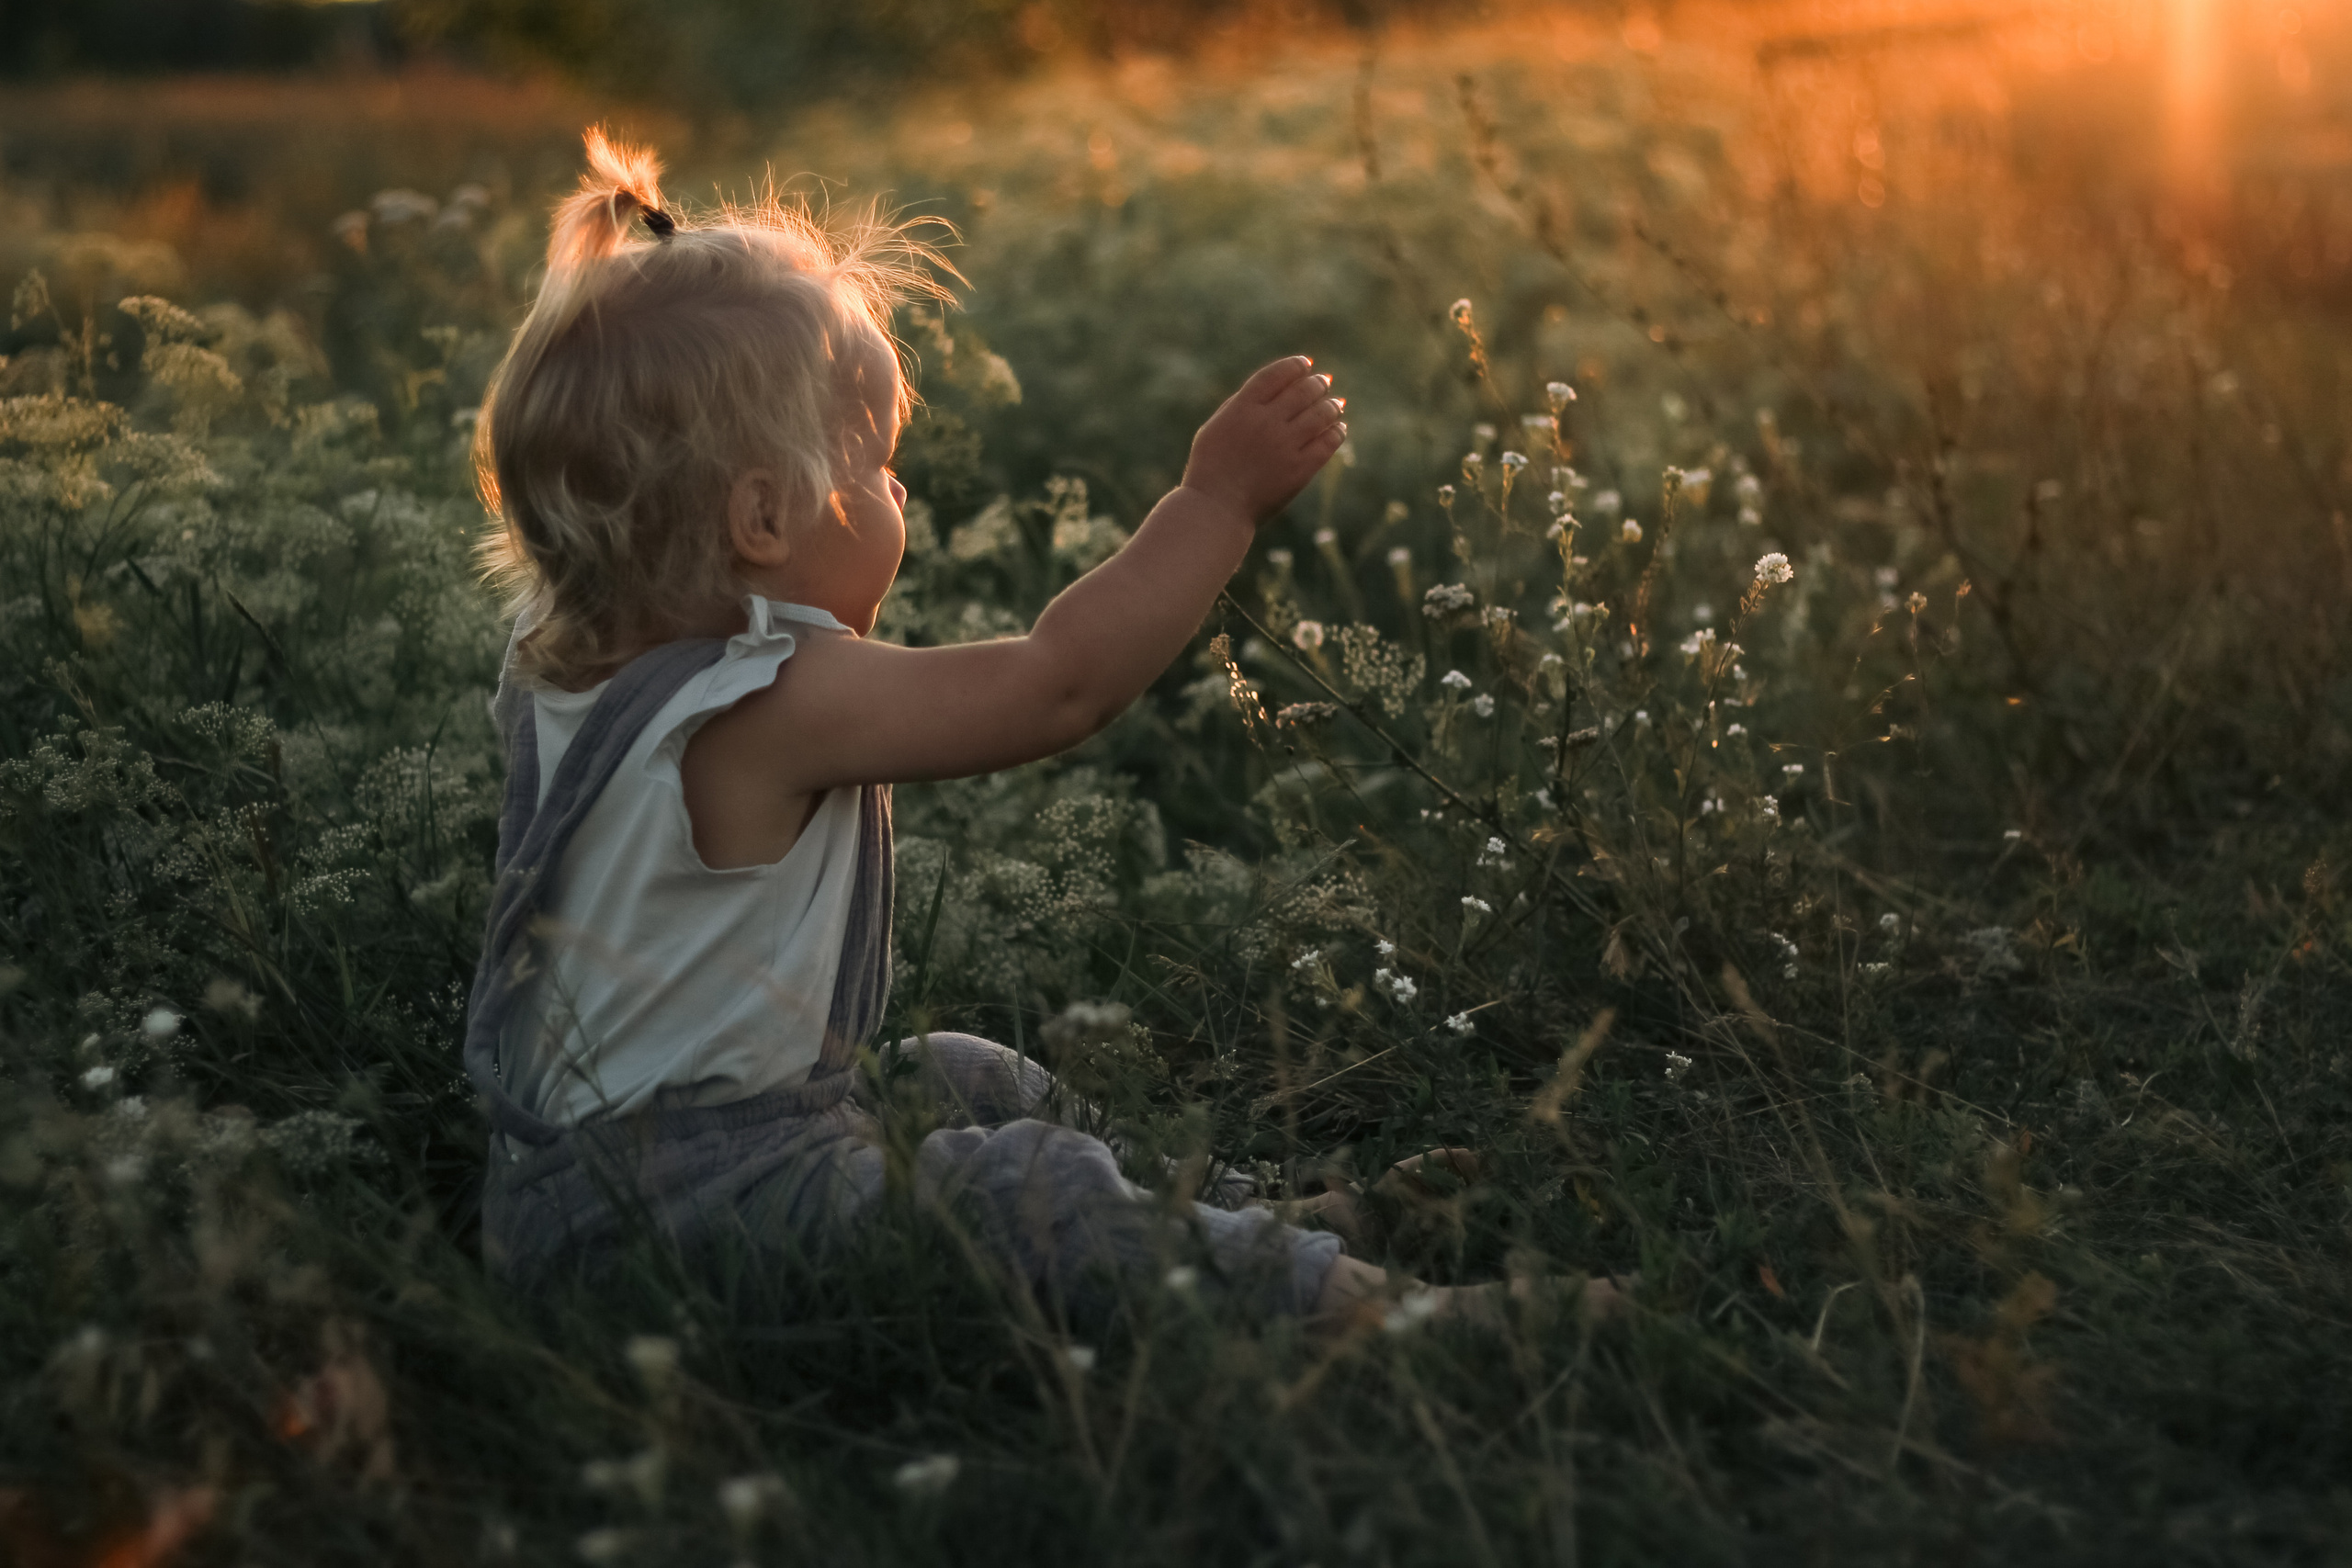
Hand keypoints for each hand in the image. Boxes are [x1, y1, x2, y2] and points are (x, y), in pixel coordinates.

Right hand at [1178, 356, 1346, 526]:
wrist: (1217, 507)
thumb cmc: (1210, 468)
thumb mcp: (1216, 427)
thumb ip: (1241, 406)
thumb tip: (1272, 391)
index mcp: (1242, 408)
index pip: (1276, 375)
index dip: (1294, 366)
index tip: (1305, 364)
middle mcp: (1266, 422)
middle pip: (1302, 391)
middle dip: (1317, 383)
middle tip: (1324, 382)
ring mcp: (1285, 445)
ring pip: (1320, 414)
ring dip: (1332, 405)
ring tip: (1336, 404)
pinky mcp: (1300, 469)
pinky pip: (1327, 443)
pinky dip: (1337, 432)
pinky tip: (1339, 428)